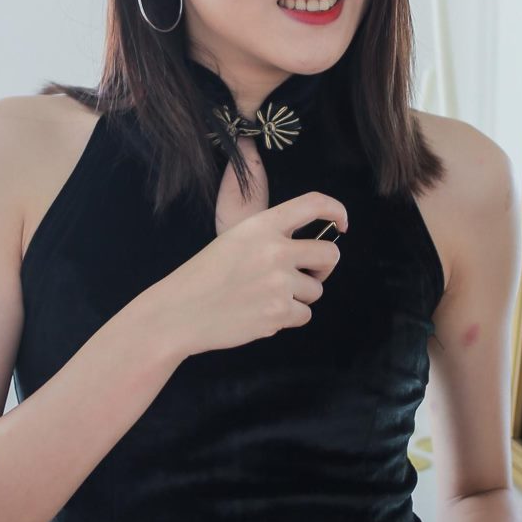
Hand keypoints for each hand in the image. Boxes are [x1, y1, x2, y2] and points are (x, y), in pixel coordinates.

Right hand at [156, 190, 347, 355]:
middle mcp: (275, 250)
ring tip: (265, 297)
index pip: (314, 204)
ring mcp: (279, 283)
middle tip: (306, 274)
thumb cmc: (204, 276)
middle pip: (330, 254)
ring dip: (299, 296)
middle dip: (323, 267)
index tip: (342, 223)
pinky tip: (261, 313)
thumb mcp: (235, 239)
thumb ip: (271, 237)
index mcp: (262, 225)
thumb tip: (312, 249)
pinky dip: (288, 318)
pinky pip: (304, 315)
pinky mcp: (278, 313)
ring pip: (316, 290)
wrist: (179, 312)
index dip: (336, 210)